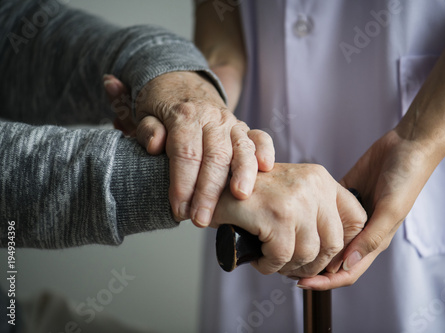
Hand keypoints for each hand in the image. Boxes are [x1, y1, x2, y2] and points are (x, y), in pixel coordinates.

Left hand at [103, 72, 274, 225]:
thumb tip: (156, 145)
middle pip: (215, 156)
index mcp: (185, 116)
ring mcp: (231, 123)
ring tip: (240, 197)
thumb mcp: (145, 113)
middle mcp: (212, 118)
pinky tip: (266, 168)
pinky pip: (260, 137)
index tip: (179, 209)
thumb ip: (148, 130)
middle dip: (209, 191)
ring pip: (241, 148)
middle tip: (201, 219)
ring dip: (242, 174)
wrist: (182, 84)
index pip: (186, 153)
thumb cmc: (162, 107)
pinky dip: (265, 151)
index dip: (183, 184)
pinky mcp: (244, 129)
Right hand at [211, 163, 366, 276]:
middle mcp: (313, 185)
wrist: (213, 183)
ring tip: (272, 261)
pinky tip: (259, 259)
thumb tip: (338, 253)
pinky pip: (281, 257)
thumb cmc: (251, 194)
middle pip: (333, 243)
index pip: (356, 218)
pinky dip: (269, 266)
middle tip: (293, 267)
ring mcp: (296, 200)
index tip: (328, 258)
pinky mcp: (276, 215)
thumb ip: (317, 211)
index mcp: (320, 178)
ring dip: (288, 266)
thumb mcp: (291, 192)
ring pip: (308, 254)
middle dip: (314, 264)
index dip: (346, 245)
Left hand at [297, 130, 436, 289]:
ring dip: (309, 243)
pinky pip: (324, 210)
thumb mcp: (390, 210)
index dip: (325, 282)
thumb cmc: (406, 179)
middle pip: (332, 258)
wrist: (408, 145)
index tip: (300, 283)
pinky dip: (311, 217)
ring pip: (326, 237)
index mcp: (374, 240)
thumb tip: (347, 265)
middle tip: (285, 266)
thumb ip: (371, 238)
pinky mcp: (344, 195)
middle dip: (311, 267)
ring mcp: (350, 214)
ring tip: (286, 244)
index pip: (347, 271)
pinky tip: (295, 217)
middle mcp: (360, 231)